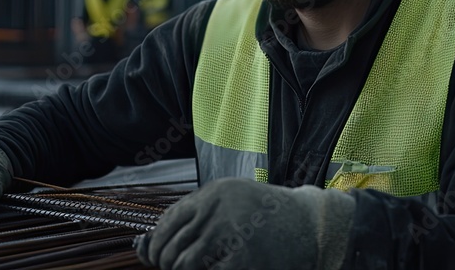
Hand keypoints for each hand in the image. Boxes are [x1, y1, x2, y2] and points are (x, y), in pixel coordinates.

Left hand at [135, 177, 356, 269]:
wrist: (310, 227)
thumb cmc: (267, 216)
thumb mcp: (230, 203)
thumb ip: (195, 218)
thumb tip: (144, 245)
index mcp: (213, 193)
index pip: (168, 221)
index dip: (156, 243)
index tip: (156, 256)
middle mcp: (218, 210)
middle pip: (171, 245)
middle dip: (168, 263)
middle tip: (179, 267)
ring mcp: (229, 235)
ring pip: (182, 264)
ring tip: (200, 267)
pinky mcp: (241, 261)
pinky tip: (219, 268)